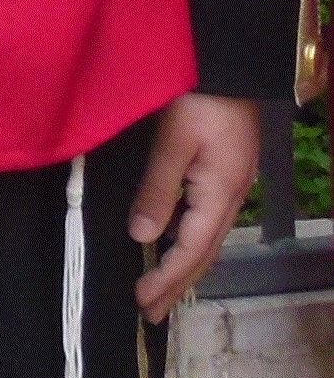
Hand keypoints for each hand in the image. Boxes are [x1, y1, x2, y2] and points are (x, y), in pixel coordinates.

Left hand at [129, 94, 259, 325]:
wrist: (232, 63)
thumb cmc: (201, 98)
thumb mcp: (173, 141)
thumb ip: (158, 189)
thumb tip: (142, 236)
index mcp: (219, 193)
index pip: (191, 250)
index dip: (166, 278)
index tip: (142, 302)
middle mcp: (232, 196)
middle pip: (205, 253)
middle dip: (178, 284)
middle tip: (152, 314)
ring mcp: (234, 184)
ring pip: (210, 240)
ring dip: (186, 268)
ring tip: (164, 291)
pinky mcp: (229, 172)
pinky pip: (211, 222)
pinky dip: (193, 244)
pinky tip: (180, 244)